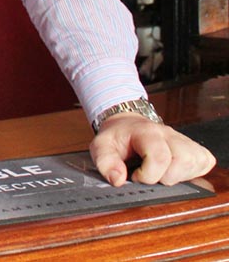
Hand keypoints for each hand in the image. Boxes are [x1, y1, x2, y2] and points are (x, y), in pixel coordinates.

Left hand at [90, 113, 215, 186]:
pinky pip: (204, 162)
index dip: (148, 175)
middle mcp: (168, 134)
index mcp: (146, 132)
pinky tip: (177, 171)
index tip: (136, 177)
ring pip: (195, 162)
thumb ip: (105, 162)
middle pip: (182, 160)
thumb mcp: (101, 146)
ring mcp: (183, 140)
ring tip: (162, 173)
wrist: (127, 124)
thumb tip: (117, 180)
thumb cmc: (117, 137)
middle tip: (150, 175)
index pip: (159, 157)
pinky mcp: (194, 147)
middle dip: (165, 177)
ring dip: (179, 175)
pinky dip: (193, 171)